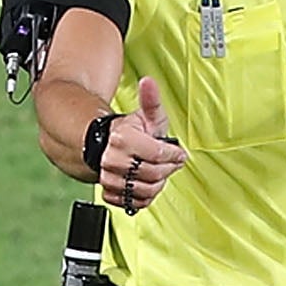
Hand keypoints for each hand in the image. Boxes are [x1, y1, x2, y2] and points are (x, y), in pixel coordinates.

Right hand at [102, 77, 187, 213]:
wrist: (105, 146)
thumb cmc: (131, 132)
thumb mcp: (146, 115)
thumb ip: (151, 100)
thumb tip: (149, 82)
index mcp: (122, 139)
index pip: (158, 154)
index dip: (174, 155)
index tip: (179, 153)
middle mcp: (112, 160)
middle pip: (153, 173)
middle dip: (168, 169)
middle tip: (171, 162)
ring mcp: (109, 178)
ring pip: (146, 191)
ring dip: (157, 183)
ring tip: (157, 171)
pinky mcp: (110, 193)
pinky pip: (135, 202)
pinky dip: (145, 196)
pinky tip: (145, 182)